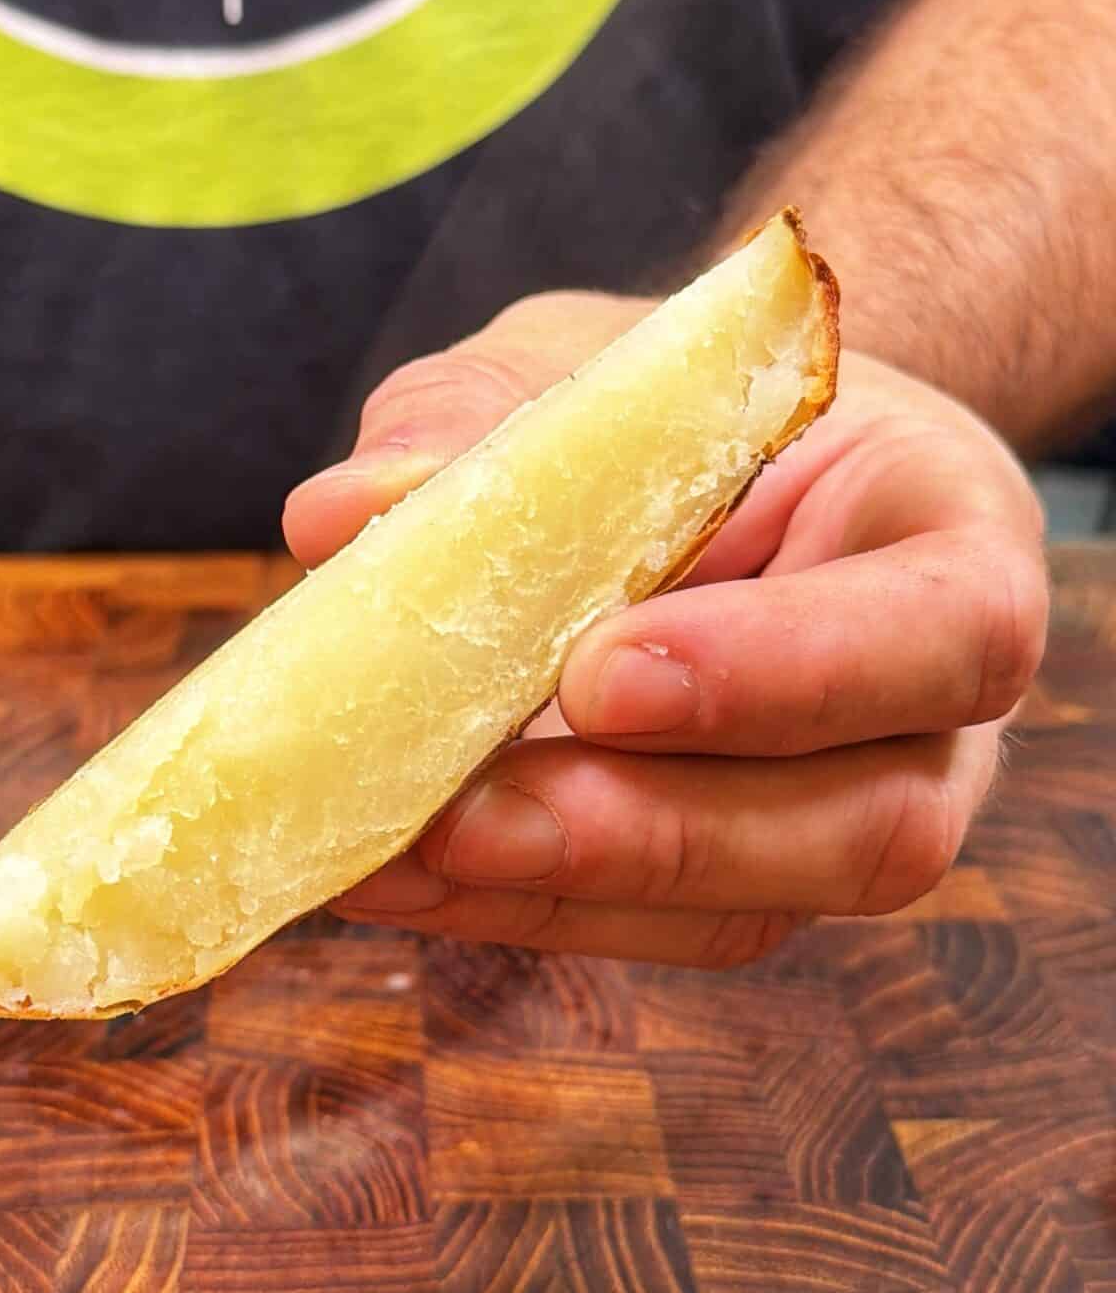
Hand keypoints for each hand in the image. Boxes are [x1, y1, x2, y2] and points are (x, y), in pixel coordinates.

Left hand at [282, 289, 1048, 966]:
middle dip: (658, 832)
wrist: (720, 459)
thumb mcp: (600, 365)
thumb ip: (490, 422)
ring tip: (397, 856)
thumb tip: (334, 515)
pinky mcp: (744, 886)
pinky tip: (389, 872)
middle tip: (470, 815)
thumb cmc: (688, 403)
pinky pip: (650, 928)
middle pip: (871, 824)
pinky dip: (512, 906)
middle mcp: (935, 714)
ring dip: (563, 891)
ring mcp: (849, 816)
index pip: (948, 630)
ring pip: (755, 911)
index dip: (787, 669)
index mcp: (958, 545)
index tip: (601, 673)